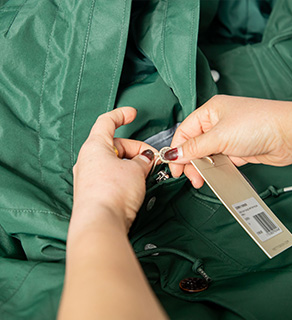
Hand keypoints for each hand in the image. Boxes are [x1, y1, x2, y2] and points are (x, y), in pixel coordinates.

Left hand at [72, 107, 156, 230]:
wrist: (100, 222)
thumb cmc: (113, 192)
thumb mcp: (136, 170)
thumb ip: (143, 160)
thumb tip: (146, 159)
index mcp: (94, 146)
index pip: (106, 122)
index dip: (121, 115)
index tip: (133, 113)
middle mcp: (88, 160)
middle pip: (116, 146)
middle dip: (137, 150)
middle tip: (153, 159)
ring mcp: (89, 177)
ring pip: (115, 163)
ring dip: (133, 164)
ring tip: (147, 173)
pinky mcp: (94, 192)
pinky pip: (112, 177)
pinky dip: (125, 176)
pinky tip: (137, 184)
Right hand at [167, 95, 291, 187]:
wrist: (290, 135)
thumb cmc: (259, 124)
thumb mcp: (219, 136)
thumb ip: (194, 148)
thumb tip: (173, 154)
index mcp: (210, 111)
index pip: (185, 131)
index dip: (177, 150)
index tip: (174, 167)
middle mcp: (218, 122)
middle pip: (195, 145)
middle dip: (191, 162)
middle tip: (191, 177)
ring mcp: (230, 137)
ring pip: (208, 155)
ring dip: (204, 168)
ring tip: (203, 179)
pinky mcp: (239, 149)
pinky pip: (222, 161)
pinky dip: (217, 169)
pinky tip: (216, 176)